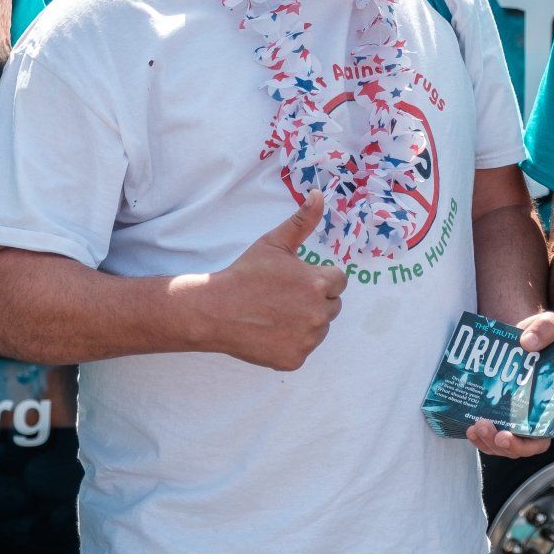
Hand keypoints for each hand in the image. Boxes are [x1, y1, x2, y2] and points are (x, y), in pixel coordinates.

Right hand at [178, 192, 347, 370]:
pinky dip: (291, 343)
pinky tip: (270, 332)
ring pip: (320, 329)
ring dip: (306, 322)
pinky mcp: (295, 359)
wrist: (215, 310)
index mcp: (318, 283)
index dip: (317, 278)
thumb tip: (318, 194)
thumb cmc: (245, 273)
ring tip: (275, 314)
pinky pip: (303, 348)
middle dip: (314, 300)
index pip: (338, 281)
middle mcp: (318, 313)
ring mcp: (307, 340)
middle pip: (332, 306)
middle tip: (283, 297)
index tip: (295, 280)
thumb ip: (301, 220)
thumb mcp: (274, 243)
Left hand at [466, 311, 553, 458]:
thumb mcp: (545, 324)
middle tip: (503, 436)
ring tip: (479, 428)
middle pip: (538, 442)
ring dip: (495, 445)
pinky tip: (471, 429)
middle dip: (519, 445)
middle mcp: (542, 414)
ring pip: (512, 446)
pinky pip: (493, 441)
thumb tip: (528, 342)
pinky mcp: (501, 421)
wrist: (508, 340)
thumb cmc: (534, 335)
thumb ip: (544, 328)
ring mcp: (520, 421)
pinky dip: (482, 440)